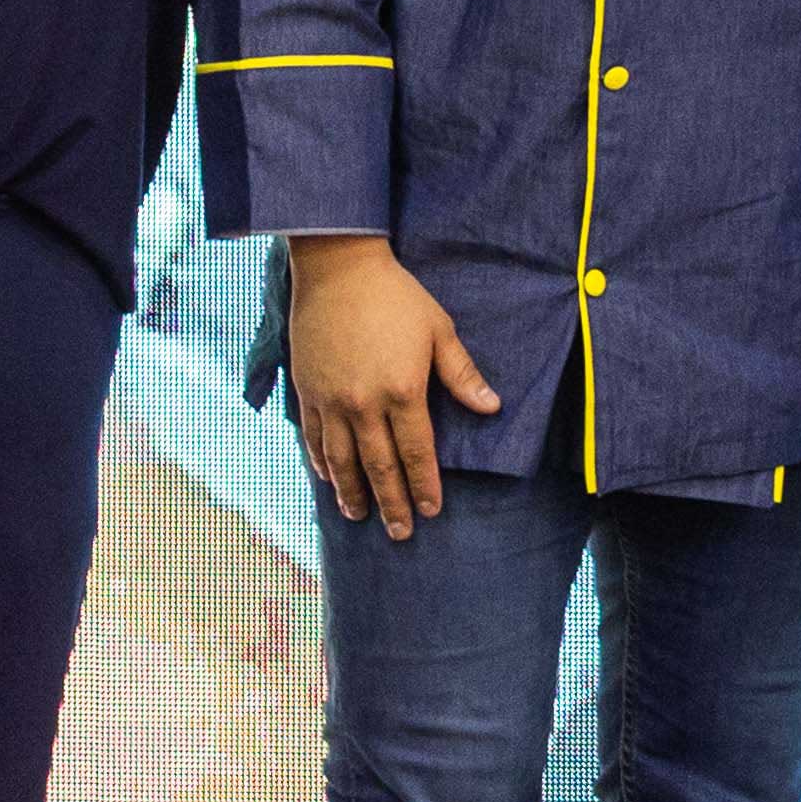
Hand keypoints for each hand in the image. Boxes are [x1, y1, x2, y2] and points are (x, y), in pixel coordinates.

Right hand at [290, 230, 498, 542]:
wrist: (338, 268)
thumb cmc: (396, 297)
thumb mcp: (439, 330)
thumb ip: (462, 374)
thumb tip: (492, 408)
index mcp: (403, 391)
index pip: (416, 453)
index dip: (425, 486)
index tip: (431, 511)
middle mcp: (364, 404)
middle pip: (379, 466)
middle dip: (392, 503)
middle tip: (401, 533)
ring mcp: (331, 400)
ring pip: (341, 460)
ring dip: (352, 492)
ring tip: (360, 516)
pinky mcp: (307, 390)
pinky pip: (313, 437)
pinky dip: (321, 462)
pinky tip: (329, 479)